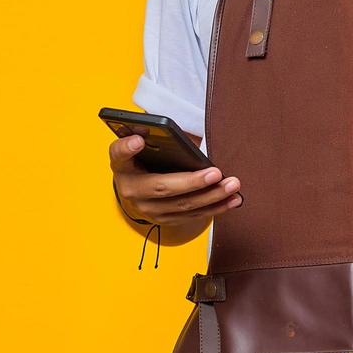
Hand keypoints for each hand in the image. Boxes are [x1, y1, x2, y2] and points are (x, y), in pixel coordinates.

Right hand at [108, 134, 243, 224]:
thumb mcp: (137, 144)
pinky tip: (232, 200)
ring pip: (183, 206)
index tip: (138, 140)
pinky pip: (193, 216)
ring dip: (211, 197)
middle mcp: (132, 191)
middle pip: (163, 188)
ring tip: (232, 185)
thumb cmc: (141, 159)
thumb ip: (149, 135)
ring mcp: (149, 209)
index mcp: (123, 166)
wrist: (134, 186)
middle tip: (216, 173)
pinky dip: (215, 208)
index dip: (127, 148)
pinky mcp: (165, 219)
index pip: (120, 154)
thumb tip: (166, 133)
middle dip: (192, 182)